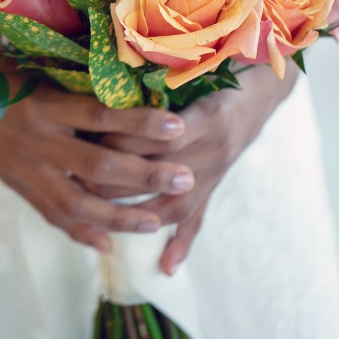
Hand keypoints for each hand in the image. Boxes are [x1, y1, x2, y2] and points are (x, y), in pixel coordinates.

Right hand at [0, 84, 193, 254]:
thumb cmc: (3, 75)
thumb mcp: (41, 72)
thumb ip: (79, 87)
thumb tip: (131, 89)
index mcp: (46, 104)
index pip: (101, 116)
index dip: (140, 123)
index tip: (178, 126)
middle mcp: (39, 141)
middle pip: (98, 167)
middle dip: (145, 176)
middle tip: (185, 179)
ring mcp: (27, 170)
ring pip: (78, 204)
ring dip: (120, 217)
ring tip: (155, 223)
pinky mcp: (19, 187)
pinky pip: (52, 216)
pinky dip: (80, 233)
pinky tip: (108, 244)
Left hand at [102, 63, 298, 273]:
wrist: (260, 94)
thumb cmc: (223, 75)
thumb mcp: (197, 72)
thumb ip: (162, 80)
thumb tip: (116, 81)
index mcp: (208, 117)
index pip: (157, 136)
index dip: (123, 138)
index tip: (89, 136)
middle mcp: (214, 150)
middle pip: (159, 173)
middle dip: (117, 178)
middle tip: (77, 178)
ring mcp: (215, 174)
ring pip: (174, 203)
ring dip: (136, 214)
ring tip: (99, 220)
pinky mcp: (215, 187)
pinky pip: (199, 219)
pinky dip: (182, 244)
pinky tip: (166, 267)